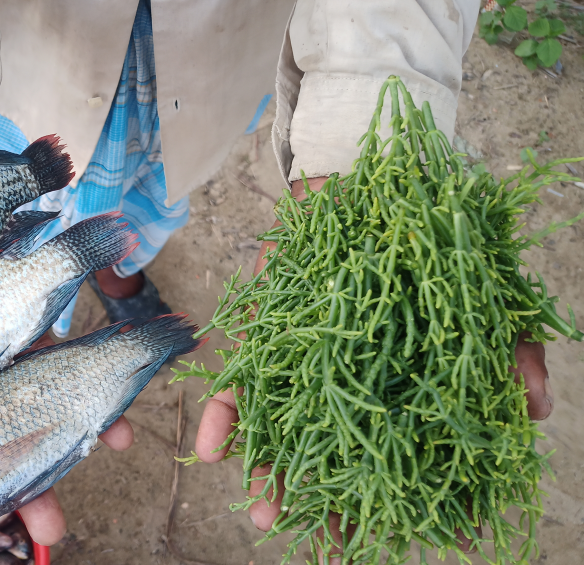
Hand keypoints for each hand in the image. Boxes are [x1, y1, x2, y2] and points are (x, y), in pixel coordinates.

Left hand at [192, 177, 553, 560]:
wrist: (376, 179)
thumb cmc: (427, 243)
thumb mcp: (480, 295)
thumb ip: (509, 349)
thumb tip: (534, 410)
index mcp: (388, 382)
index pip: (381, 452)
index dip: (374, 495)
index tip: (366, 535)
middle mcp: (339, 376)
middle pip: (322, 447)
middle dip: (310, 492)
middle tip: (303, 530)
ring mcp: (298, 356)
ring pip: (276, 423)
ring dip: (263, 466)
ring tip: (258, 508)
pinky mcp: (263, 328)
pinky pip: (239, 375)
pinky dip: (225, 411)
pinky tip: (212, 446)